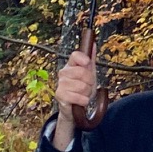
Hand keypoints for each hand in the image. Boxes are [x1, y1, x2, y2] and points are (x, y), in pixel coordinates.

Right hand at [52, 32, 96, 149]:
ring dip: (87, 93)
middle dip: (90, 82)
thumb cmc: (82, 88)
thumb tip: (92, 44)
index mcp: (71, 65)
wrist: (75, 107)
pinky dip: (84, 100)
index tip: (88, 63)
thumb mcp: (89, 74)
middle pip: (82, 72)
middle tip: (88, 86)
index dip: (83, 59)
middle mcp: (63, 72)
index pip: (75, 55)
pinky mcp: (59, 95)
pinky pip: (78, 97)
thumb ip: (91, 59)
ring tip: (83, 94)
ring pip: (82, 86)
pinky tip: (81, 101)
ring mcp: (60, 84)